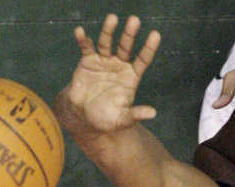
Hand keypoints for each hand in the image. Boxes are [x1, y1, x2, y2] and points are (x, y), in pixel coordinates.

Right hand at [63, 14, 160, 132]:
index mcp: (131, 76)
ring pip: (107, 42)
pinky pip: (86, 47)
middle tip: (134, 21)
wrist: (83, 117)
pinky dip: (83, 39)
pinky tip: (80, 31)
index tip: (155, 34)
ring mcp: (104, 61)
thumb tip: (153, 113)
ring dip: (109, 31)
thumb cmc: (105, 118)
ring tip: (112, 19)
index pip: (143, 59)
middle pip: (126, 46)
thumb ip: (135, 114)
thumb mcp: (122, 119)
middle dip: (130, 34)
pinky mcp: (88, 61)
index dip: (149, 48)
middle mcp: (119, 65)